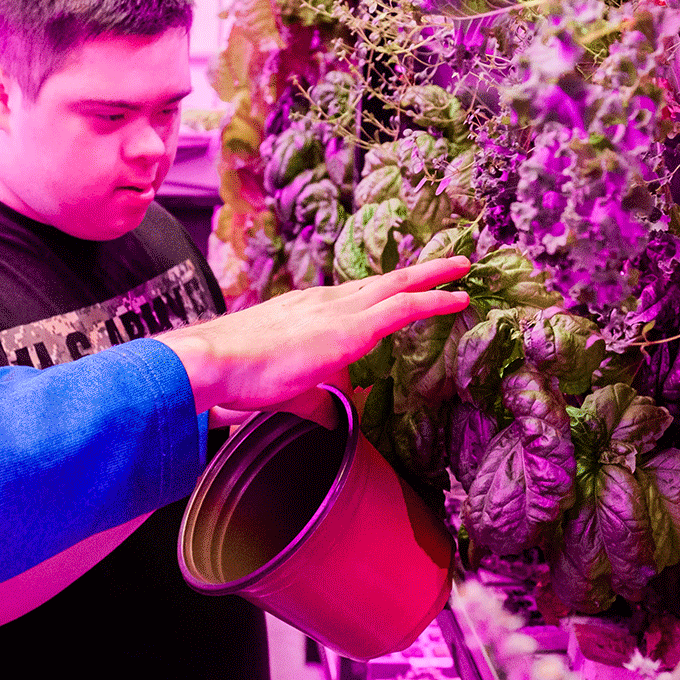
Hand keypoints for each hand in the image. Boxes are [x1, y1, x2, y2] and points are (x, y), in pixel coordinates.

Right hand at [157, 257, 471, 413]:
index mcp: (305, 310)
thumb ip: (311, 402)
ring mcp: (339, 311)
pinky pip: (404, 307)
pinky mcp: (351, 328)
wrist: (216, 361)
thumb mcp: (282, 391)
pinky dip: (434, 300)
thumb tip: (328, 417)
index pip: (352, 296)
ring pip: (398, 285)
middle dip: (416, 271)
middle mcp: (324, 301)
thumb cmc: (236, 376)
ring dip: (433, 276)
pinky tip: (458, 299)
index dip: (380, 292)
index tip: (400, 290)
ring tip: (462, 269)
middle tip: (448, 261)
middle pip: (381, 280)